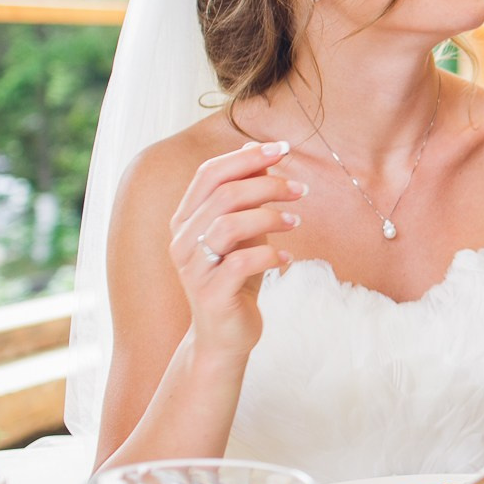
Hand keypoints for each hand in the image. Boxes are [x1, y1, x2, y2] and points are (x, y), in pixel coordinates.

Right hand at [167, 140, 301, 364]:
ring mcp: (193, 268)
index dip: (246, 157)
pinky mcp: (211, 294)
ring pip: (229, 225)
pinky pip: (241, 264)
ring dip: (270, 217)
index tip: (283, 149)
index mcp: (186, 219)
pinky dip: (270, 255)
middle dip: (267, 185)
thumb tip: (261, 150)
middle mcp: (182, 240)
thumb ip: (247, 195)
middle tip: (301, 190)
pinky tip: (287, 257)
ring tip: (297, 221)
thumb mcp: (244, 231)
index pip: (208, 174)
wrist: (225, 335)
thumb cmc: (237, 278)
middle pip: (223, 195)